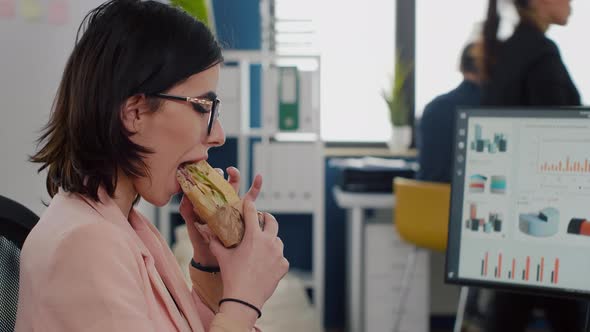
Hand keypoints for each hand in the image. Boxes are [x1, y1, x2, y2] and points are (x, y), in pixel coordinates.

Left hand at [179, 167, 262, 265]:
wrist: (213, 256)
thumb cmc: (201, 239)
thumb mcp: (192, 224)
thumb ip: (187, 211)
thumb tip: (185, 198)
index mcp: (207, 200)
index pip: (207, 183)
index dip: (206, 176)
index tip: (204, 173)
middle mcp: (220, 199)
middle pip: (222, 181)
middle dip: (220, 173)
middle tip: (220, 172)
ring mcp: (232, 204)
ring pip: (235, 185)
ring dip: (235, 175)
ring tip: (233, 171)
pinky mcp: (244, 211)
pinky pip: (251, 198)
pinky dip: (256, 187)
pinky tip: (259, 177)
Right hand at [210, 198, 288, 321]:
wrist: (244, 299)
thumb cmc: (232, 276)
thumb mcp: (222, 257)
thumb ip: (215, 243)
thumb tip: (207, 233)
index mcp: (253, 236)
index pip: (252, 213)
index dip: (250, 205)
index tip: (249, 201)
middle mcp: (268, 241)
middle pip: (272, 221)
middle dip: (267, 217)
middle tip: (262, 219)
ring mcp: (278, 253)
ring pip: (277, 240)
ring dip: (271, 240)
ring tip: (262, 246)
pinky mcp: (283, 265)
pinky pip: (281, 257)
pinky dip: (274, 258)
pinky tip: (266, 264)